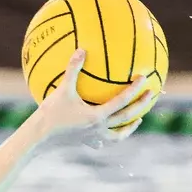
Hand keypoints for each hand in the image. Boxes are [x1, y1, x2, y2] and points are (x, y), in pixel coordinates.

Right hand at [31, 49, 158, 142]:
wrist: (39, 137)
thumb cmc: (51, 113)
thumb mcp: (63, 89)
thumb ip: (73, 69)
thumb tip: (81, 49)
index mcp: (97, 116)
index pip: (122, 101)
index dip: (134, 90)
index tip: (144, 79)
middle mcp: (99, 128)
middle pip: (126, 118)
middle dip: (140, 106)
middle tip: (151, 96)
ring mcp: (94, 137)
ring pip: (118, 135)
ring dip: (130, 127)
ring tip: (137, 120)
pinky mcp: (86, 142)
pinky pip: (102, 141)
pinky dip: (109, 135)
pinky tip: (108, 130)